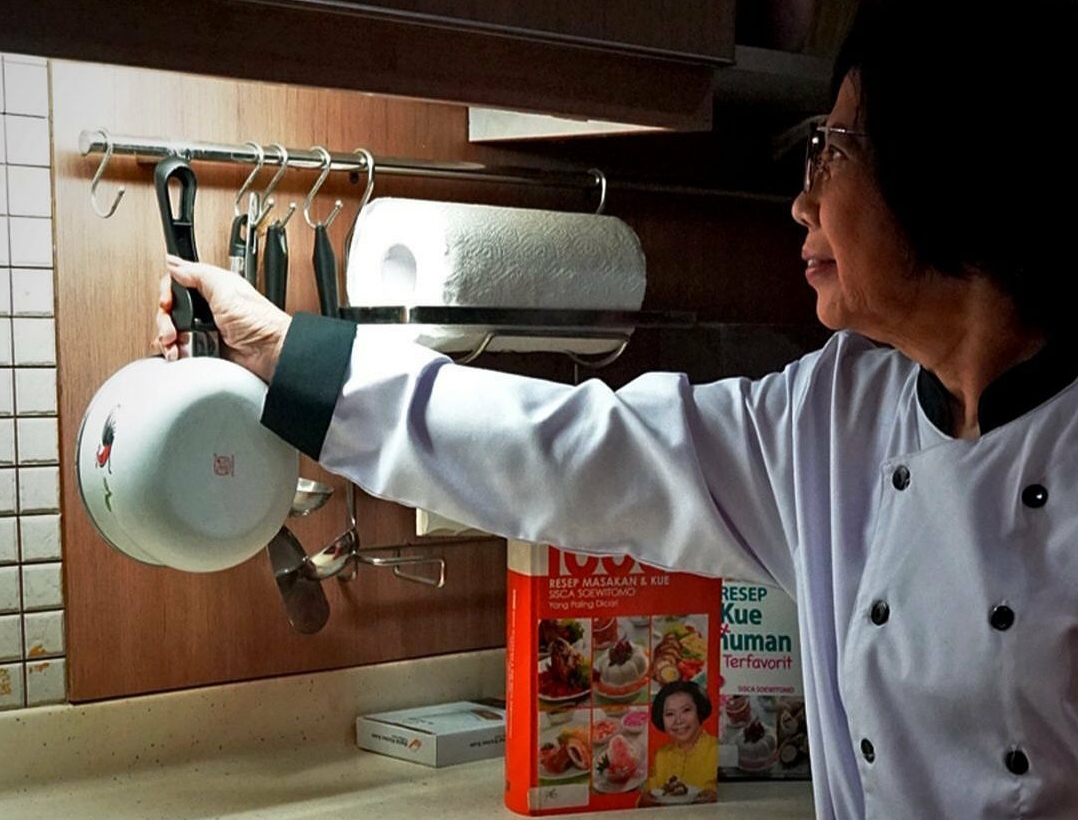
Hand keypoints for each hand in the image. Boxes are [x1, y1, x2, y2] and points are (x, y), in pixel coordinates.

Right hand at [154, 255, 290, 382]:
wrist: (270, 352)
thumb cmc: (258, 321)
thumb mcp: (226, 288)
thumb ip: (198, 273)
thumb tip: (174, 263)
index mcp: (212, 288)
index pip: (177, 283)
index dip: (167, 293)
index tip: (167, 303)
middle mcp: (206, 308)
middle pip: (170, 308)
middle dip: (165, 319)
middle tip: (172, 329)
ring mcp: (204, 330)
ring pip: (171, 329)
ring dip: (167, 336)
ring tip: (174, 342)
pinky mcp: (205, 348)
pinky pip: (180, 347)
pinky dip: (174, 350)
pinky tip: (177, 352)